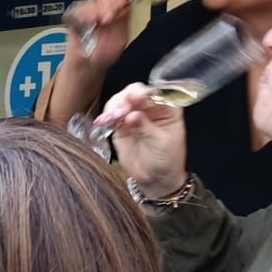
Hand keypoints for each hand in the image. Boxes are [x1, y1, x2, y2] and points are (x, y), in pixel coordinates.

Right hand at [64, 0, 133, 71]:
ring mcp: (89, 12)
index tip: (122, 1)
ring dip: (96, 10)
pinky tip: (88, 21)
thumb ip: (124, 21)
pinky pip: (78, 9)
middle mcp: (104, 10)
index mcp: (118, 13)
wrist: (87, 66)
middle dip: (109, 5)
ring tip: (98, 21)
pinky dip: (84, 13)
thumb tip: (126, 6)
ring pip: (93, 2)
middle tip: (109, 17)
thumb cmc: (104, 54)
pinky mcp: (75, 16)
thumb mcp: (120, 39)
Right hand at [99, 82, 187, 197]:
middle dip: (125, 98)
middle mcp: (150, 106)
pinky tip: (103, 121)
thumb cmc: (167, 160)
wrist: (156, 179)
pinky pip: (111, 115)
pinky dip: (106, 116)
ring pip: (121, 100)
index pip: (155, 92)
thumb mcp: (161, 144)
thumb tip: (132, 115)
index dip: (143, 93)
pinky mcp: (121, 124)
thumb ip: (146, 128)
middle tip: (120, 110)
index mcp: (167, 107)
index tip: (134, 98)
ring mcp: (134, 114)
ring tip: (111, 118)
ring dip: (114, 106)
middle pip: (135, 92)